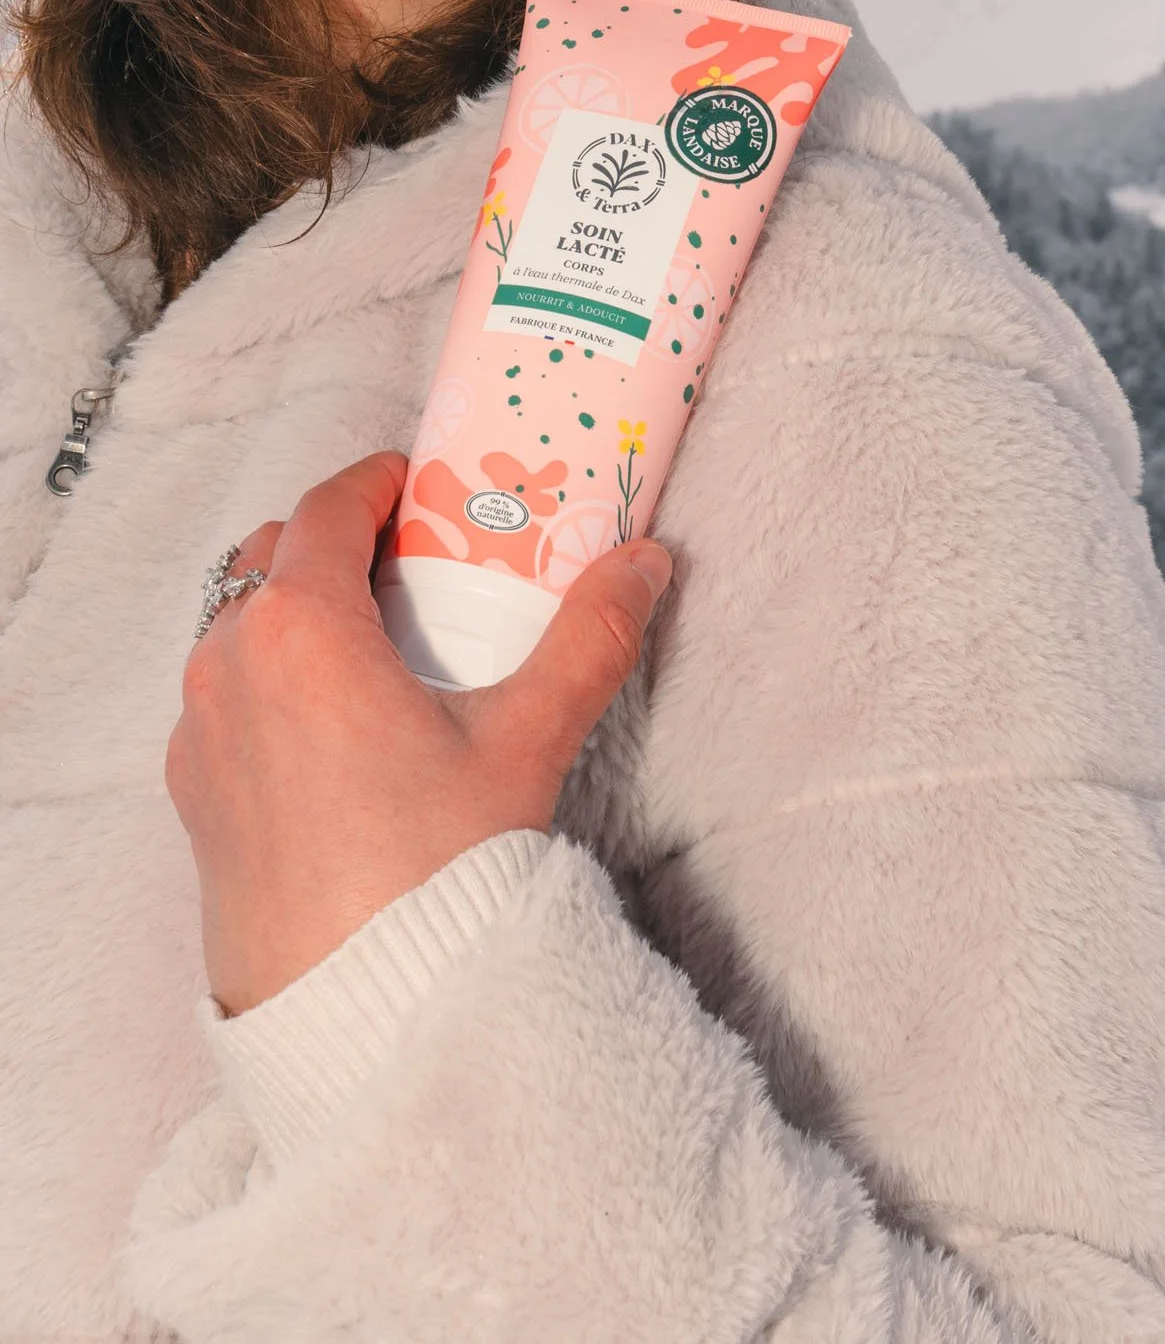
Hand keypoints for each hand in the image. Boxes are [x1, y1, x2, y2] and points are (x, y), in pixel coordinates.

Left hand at [166, 451, 671, 1015]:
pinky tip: (337, 725)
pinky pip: (224, 699)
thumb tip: (645, 564)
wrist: (356, 1011)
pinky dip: (271, 679)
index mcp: (299, 626)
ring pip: (238, 628)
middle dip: (334, 540)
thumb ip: (589, 637)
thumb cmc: (433, 869)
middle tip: (410, 557)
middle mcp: (227, 665)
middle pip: (270, 557)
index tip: (419, 483)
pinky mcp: (192, 797)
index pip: (326, 507)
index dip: (376, 482)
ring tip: (379, 640)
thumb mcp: (526, 739)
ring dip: (296, 609)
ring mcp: (198, 733)